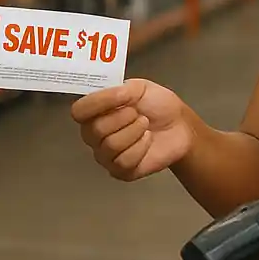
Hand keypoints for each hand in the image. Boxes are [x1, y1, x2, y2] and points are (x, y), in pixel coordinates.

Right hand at [71, 78, 193, 180]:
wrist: (179, 125)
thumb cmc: (157, 104)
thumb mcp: (140, 87)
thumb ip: (121, 89)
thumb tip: (113, 94)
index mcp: (95, 111)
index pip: (79, 111)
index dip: (97, 103)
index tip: (121, 96)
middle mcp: (94, 135)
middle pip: (95, 130)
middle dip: (122, 118)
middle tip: (137, 113)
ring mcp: (106, 155)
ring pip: (110, 146)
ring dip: (134, 132)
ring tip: (145, 125)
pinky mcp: (120, 172)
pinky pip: (123, 162)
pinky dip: (140, 147)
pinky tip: (147, 140)